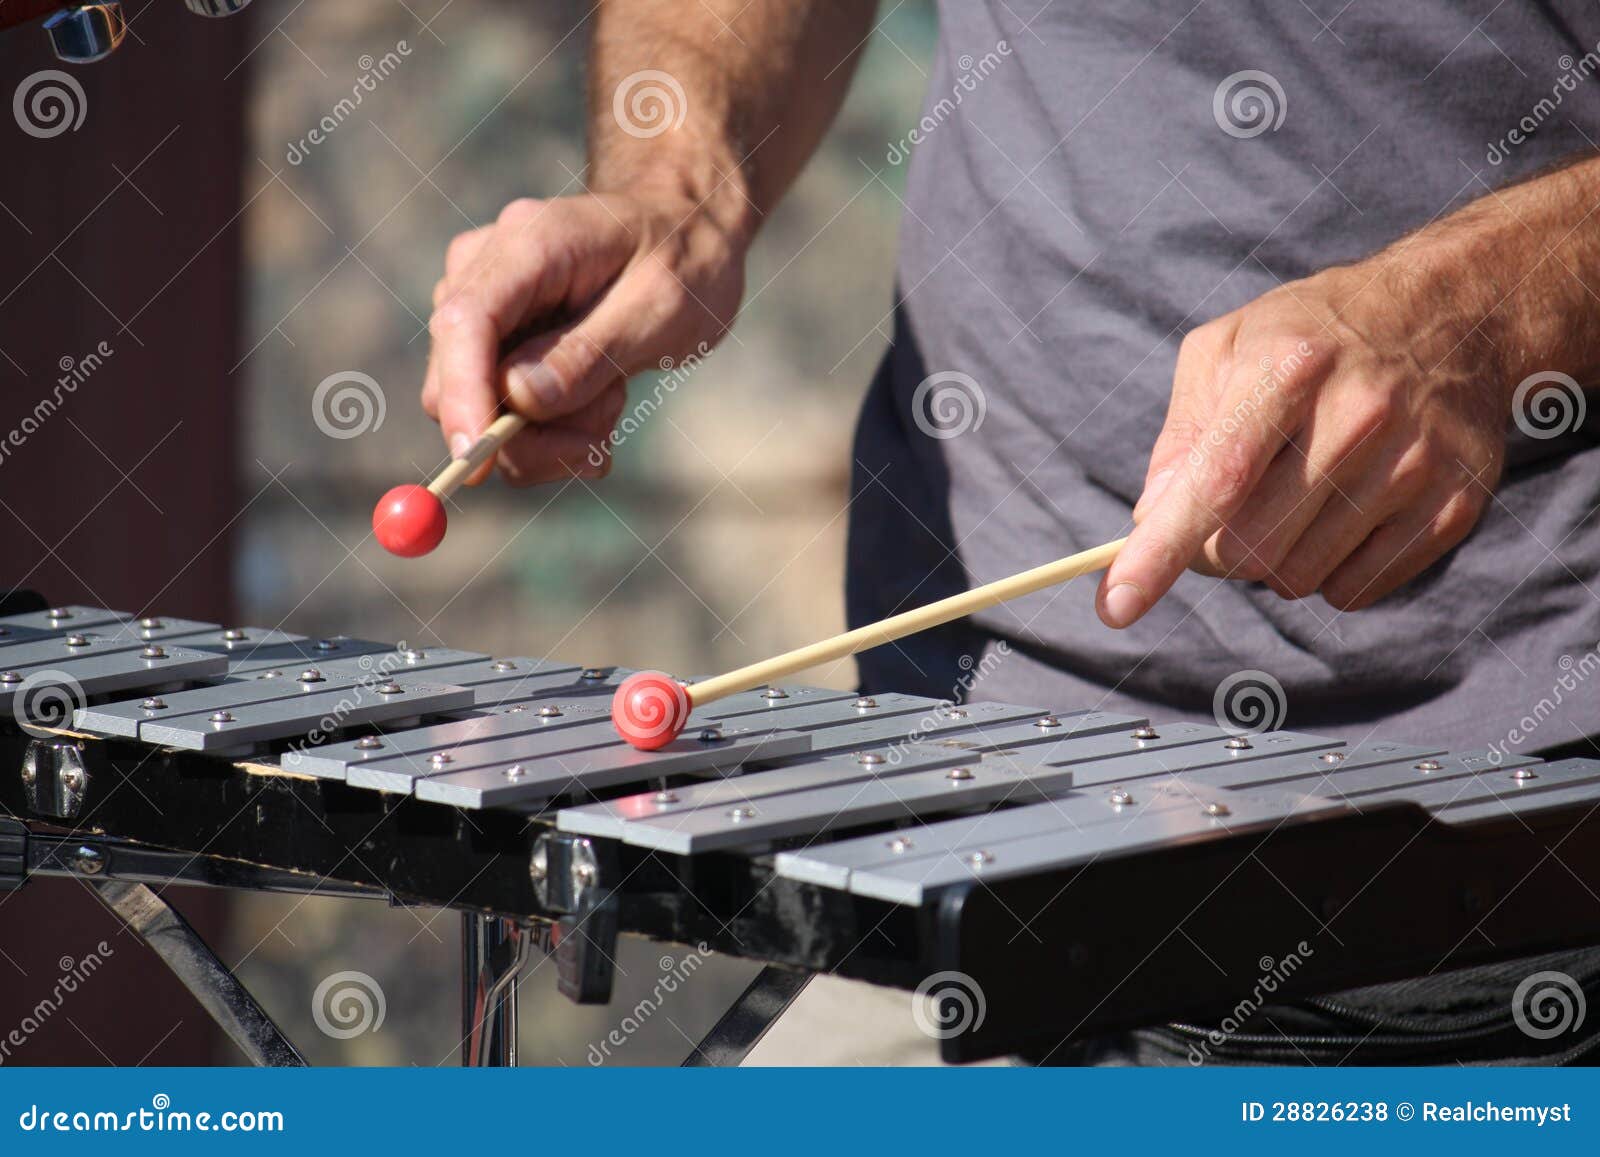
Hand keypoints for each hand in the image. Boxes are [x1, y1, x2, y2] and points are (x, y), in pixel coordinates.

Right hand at [421, 189, 747, 484]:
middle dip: (530, 432)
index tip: (478, 462)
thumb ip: (589, 353)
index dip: (462, 395)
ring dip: (553, 431)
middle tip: (606, 432)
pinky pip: (500, 412)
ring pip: (481, 410)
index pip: (466, 321)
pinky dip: (552, 429)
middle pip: (459, 380)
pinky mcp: (491, 341)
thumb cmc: (680, 260)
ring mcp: (482, 304)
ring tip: (614, 395)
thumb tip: (517, 398)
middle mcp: (484, 268)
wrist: (683, 234)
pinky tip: (599, 401)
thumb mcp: (660, 308)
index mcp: (528, 243)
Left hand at [1097, 258, 1511, 625]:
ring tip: (1295, 498)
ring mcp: (1414, 464)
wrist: (1455, 316)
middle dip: (1213, 551)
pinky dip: (1327, 572)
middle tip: (1226, 512)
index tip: (1116, 607)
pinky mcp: (1452, 507)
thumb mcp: (1228, 350)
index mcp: (1288, 368)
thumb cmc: (1311, 337)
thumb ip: (1180, 436)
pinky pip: (1353, 591)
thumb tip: (1150, 520)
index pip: (1216, 481)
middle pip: (1249, 548)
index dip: (1160, 551)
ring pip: (1297, 579)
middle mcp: (1359, 416)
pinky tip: (1342, 515)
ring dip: (1272, 560)